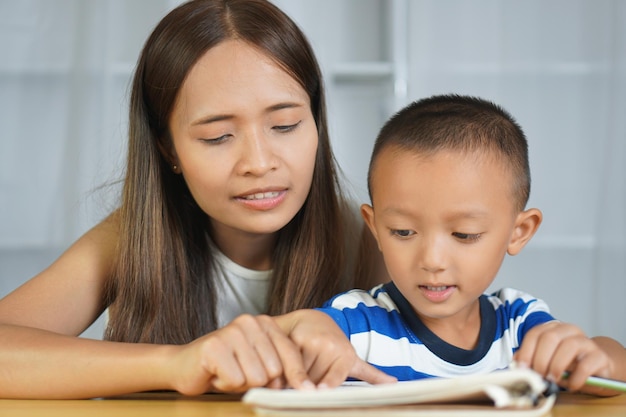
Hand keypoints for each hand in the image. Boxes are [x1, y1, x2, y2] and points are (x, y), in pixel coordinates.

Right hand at [169, 314, 311, 394]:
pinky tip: (216, 374)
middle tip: (240, 373)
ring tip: (228, 372)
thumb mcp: (259, 365)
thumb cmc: (226, 367)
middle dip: (258, 381)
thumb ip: (280, 370)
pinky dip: (225, 384)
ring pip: (256, 377)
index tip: (307, 391)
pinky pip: (235, 380)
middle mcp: (250, 322)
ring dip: (241, 384)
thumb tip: (304, 388)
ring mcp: (232, 331)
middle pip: (274, 370)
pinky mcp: (215, 346)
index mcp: (265, 323)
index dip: (298, 376)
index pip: (291, 353)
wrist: (184, 365)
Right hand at [276, 309, 396, 387]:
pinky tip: (284, 370)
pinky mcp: (294, 338)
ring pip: (300, 373)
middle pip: (315, 380)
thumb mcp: (352, 359)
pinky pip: (287, 362)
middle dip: (309, 386)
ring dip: (294, 380)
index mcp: (345, 354)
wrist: (312, 320)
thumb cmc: (333, 345)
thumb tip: (394, 384)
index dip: (327, 384)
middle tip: (308, 383)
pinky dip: (283, 370)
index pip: (334, 376)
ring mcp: (311, 341)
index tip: (322, 391)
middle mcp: (330, 346)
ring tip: (297, 375)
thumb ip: (371, 374)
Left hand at [514, 321, 614, 393]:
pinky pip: (586, 364)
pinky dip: (576, 377)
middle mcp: (569, 330)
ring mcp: (586, 341)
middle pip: (550, 337)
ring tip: (552, 380)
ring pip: (569, 346)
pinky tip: (571, 385)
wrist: (596, 368)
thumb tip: (515, 363)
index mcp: (553, 328)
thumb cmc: (567, 363)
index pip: (535, 333)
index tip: (522, 368)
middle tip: (538, 375)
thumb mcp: (547, 359)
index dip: (526, 351)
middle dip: (540, 359)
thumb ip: (531, 358)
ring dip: (556, 366)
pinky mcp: (599, 356)